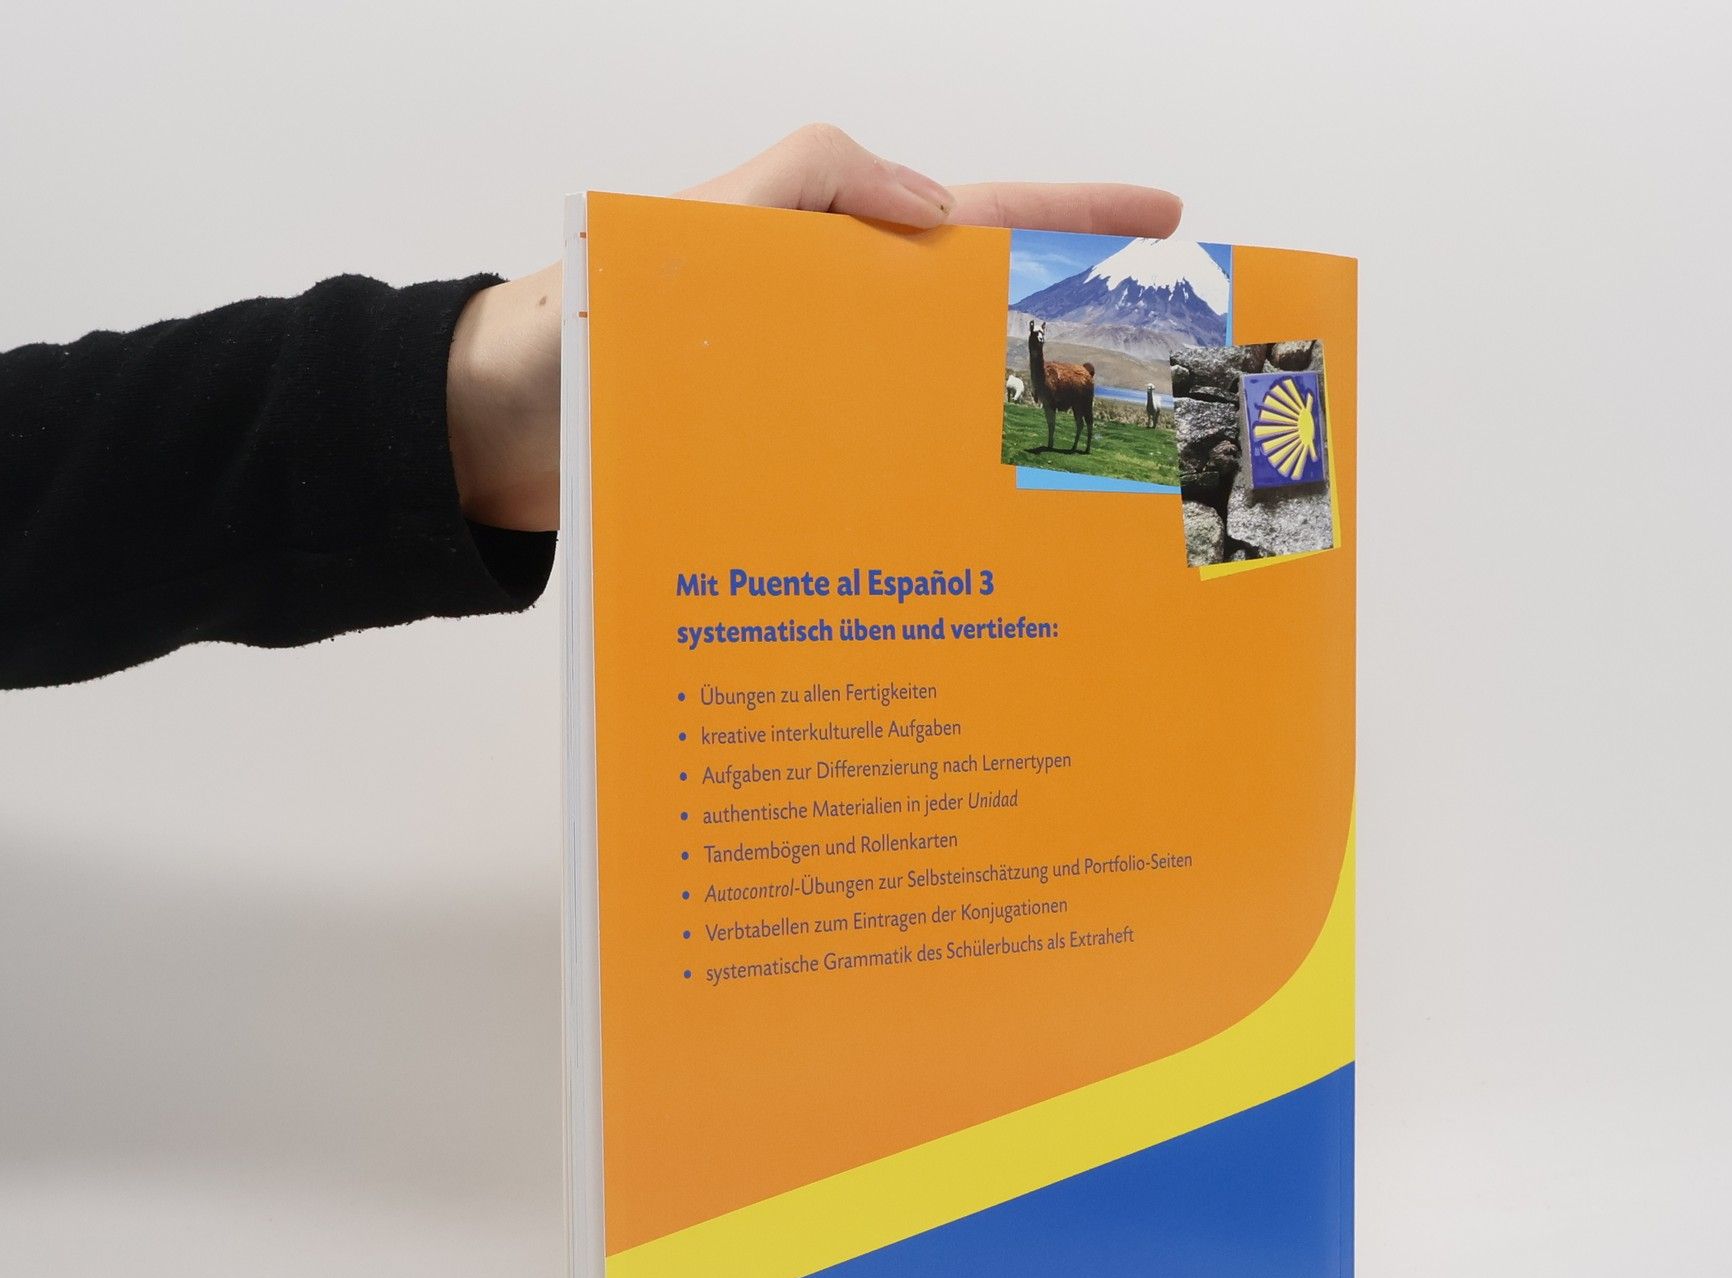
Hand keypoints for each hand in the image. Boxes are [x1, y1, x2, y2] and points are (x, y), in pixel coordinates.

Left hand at [445, 124, 1180, 532]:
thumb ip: (807, 183)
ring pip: (941, 431)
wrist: (487, 441)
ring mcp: (818, 425)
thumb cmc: (569, 324)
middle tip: (1166, 386)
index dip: (1071, 215)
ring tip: (1100, 497)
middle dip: (1077, 352)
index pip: (973, 223)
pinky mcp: (788, 497)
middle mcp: (837, 347)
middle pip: (980, 336)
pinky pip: (877, 500)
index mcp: (828, 265)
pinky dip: (931, 524)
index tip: (1166, 217)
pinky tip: (980, 564)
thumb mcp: (687, 222)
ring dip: (1015, 459)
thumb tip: (939, 213)